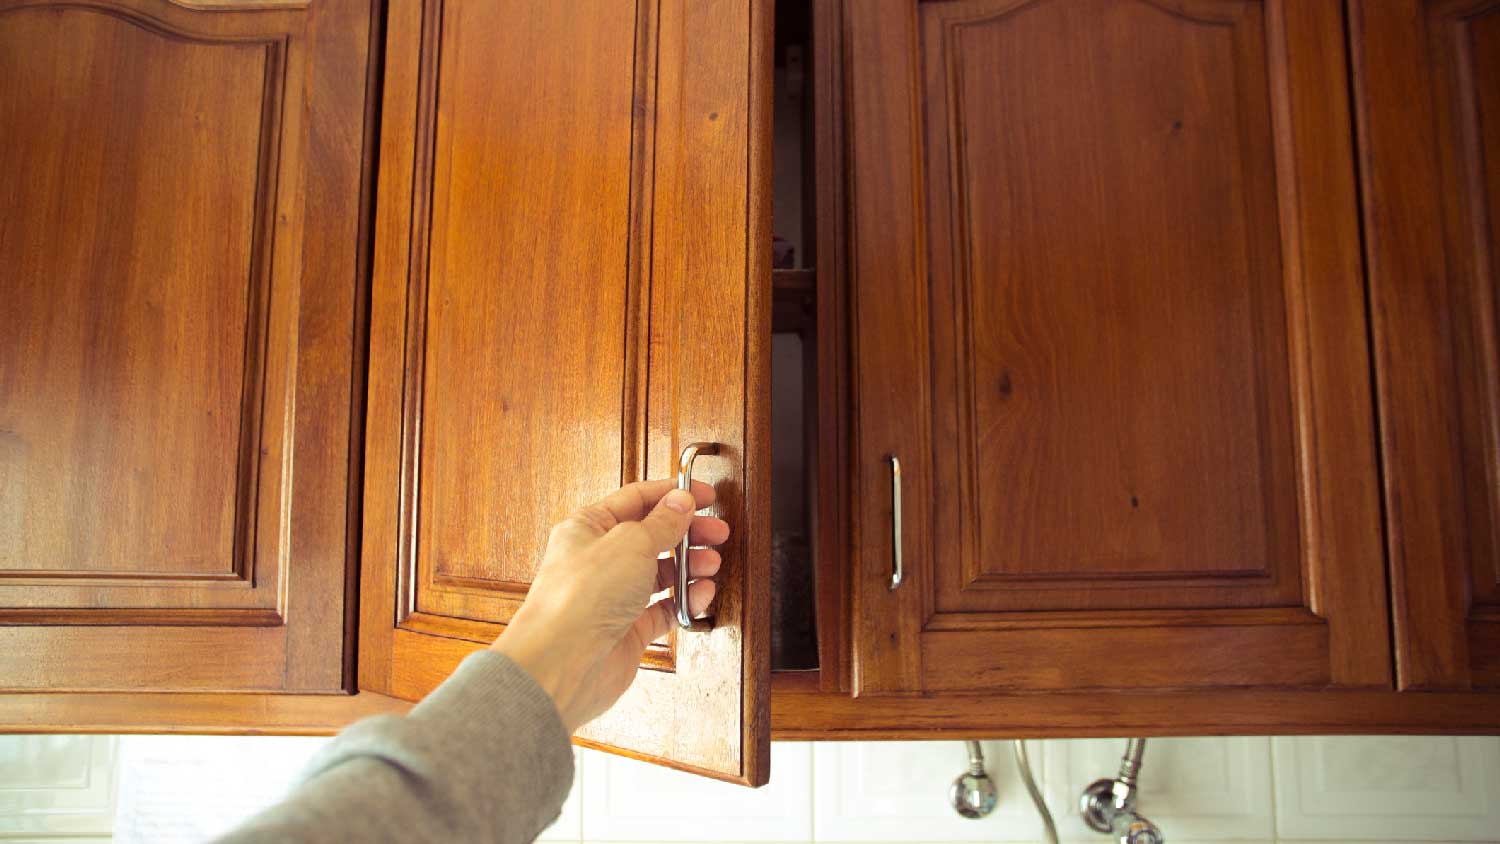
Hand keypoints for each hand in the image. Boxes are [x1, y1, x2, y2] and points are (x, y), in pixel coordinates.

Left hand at [489, 479, 729, 732]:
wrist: (563, 663)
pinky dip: (685, 601)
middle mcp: (598, 561)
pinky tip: (701, 595)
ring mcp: (613, 597)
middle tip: (717, 532)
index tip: (705, 495)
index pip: (636, 499)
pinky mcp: (627, 631)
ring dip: (689, 566)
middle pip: (652, 536)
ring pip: (660, 573)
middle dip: (688, 532)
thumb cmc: (579, 598)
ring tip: (711, 564)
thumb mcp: (631, 543)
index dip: (673, 494)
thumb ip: (662, 522)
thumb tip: (681, 502)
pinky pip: (663, 609)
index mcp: (588, 528)